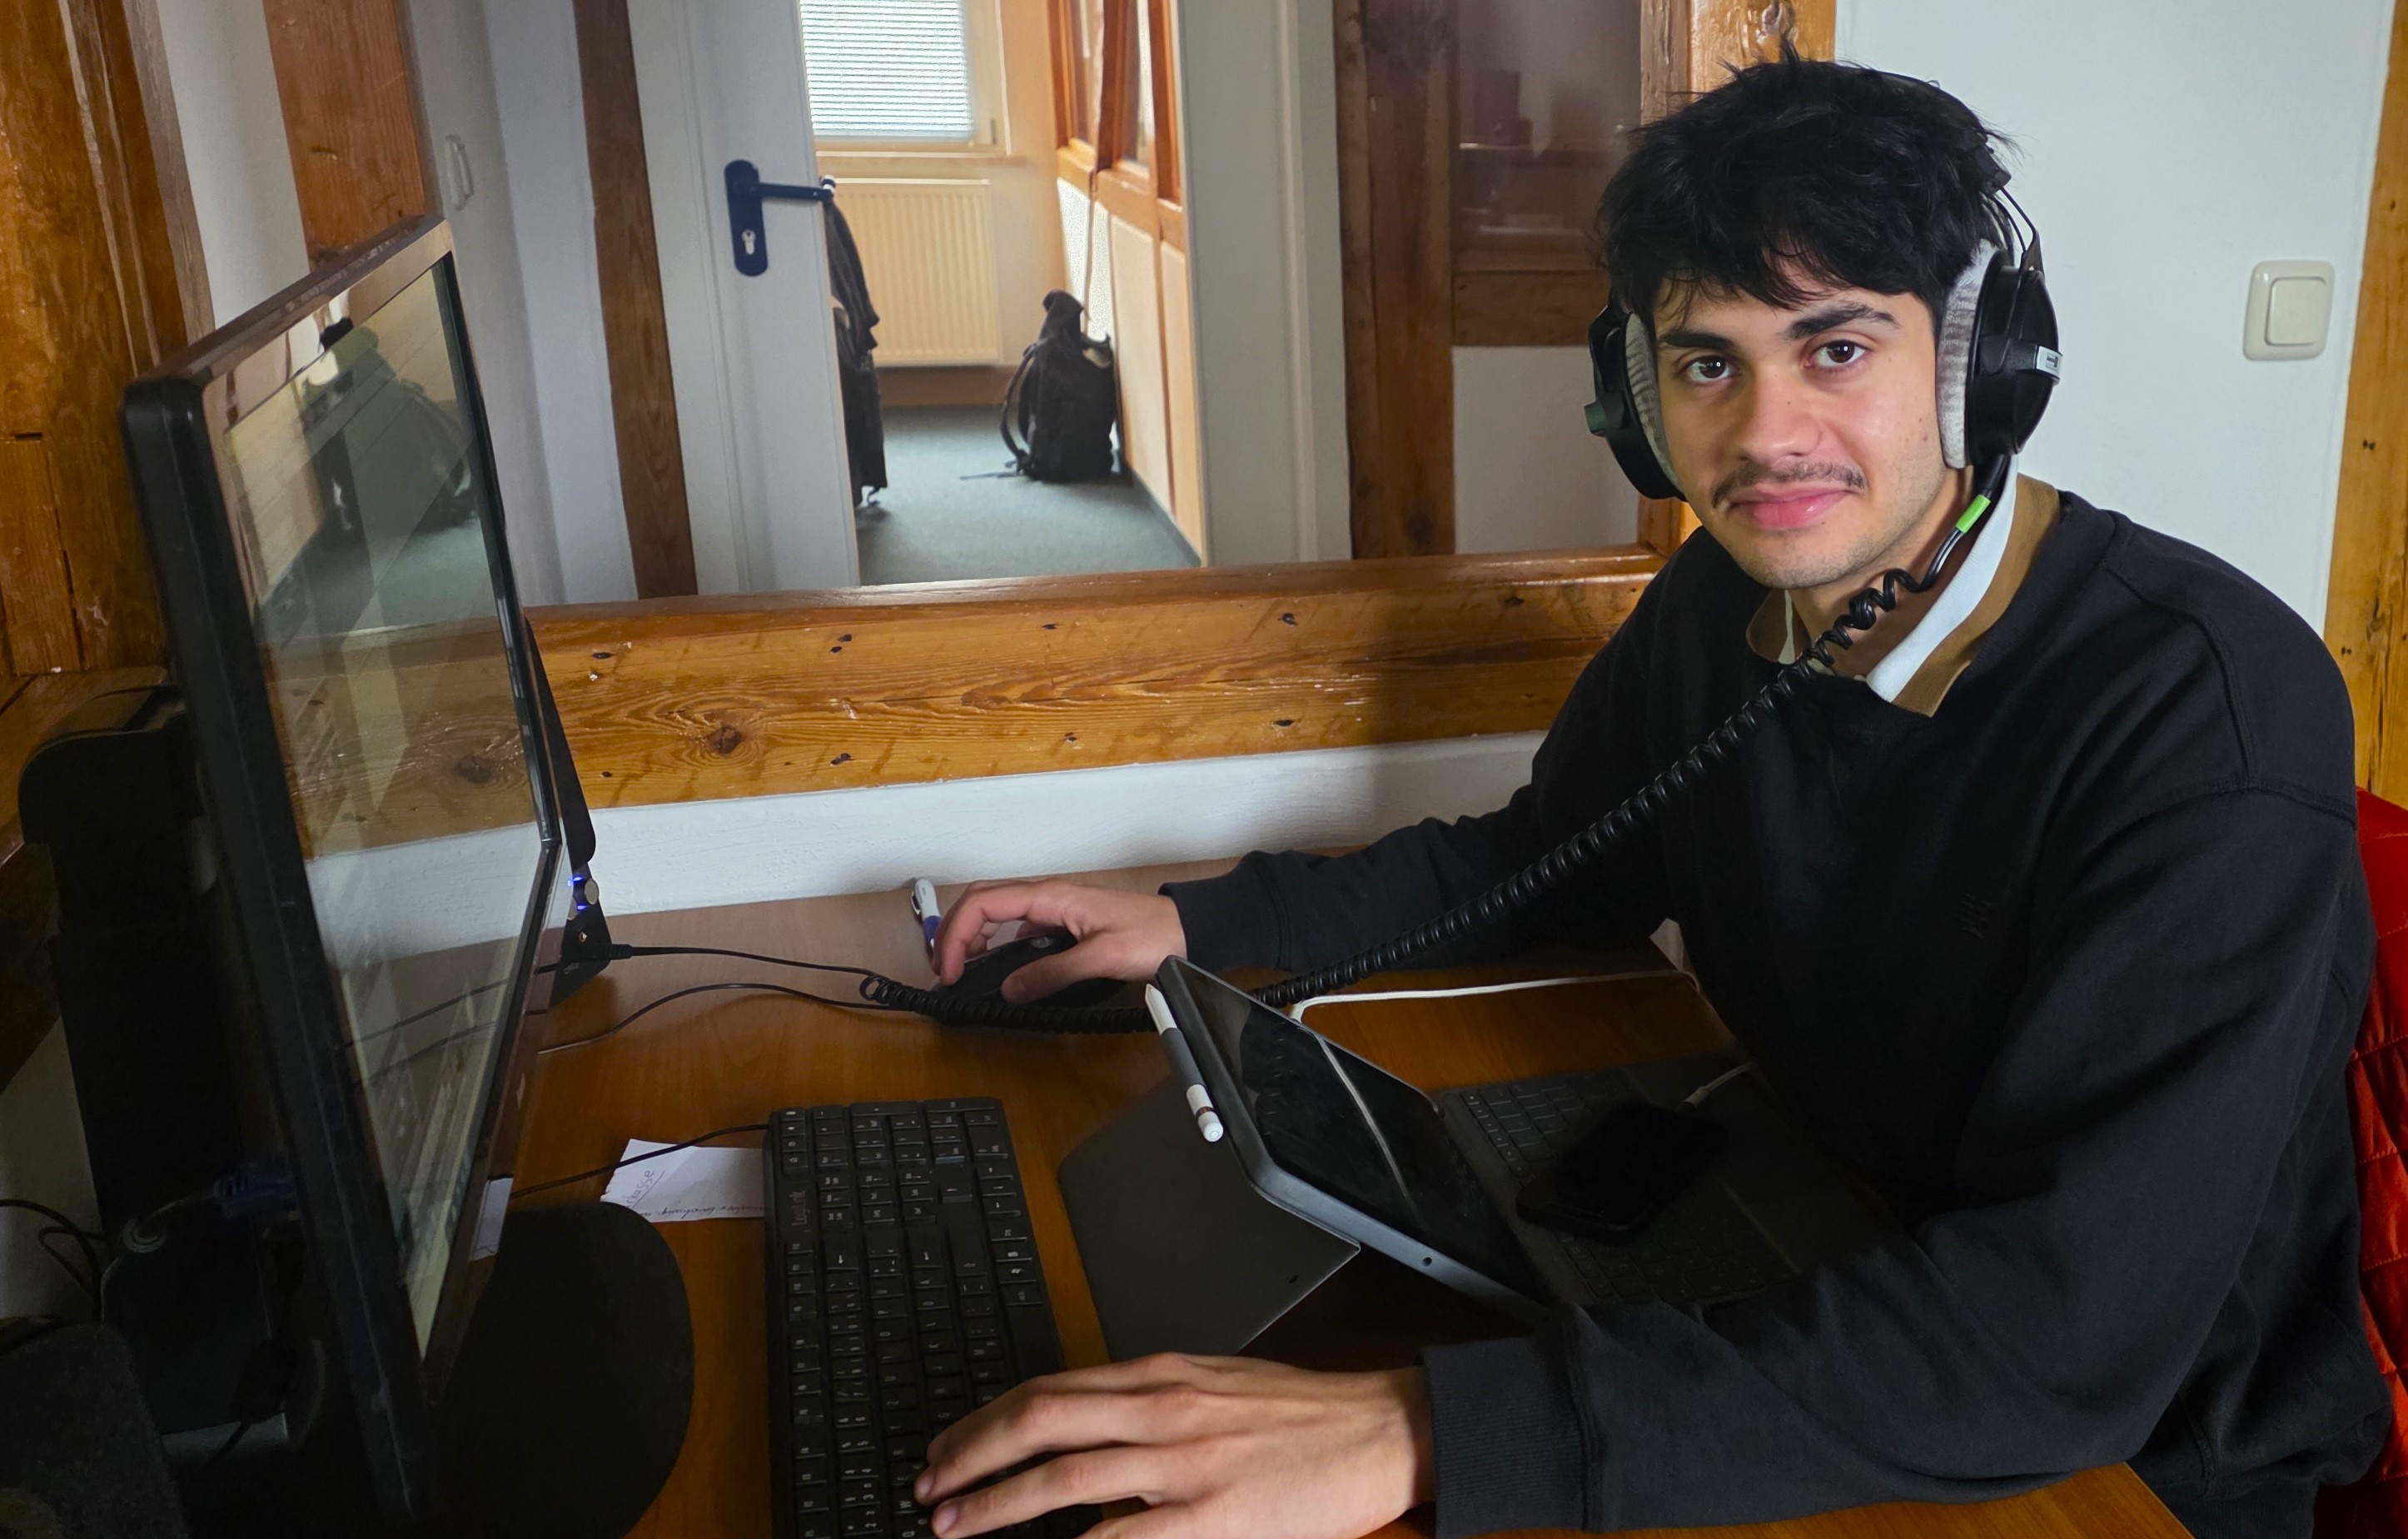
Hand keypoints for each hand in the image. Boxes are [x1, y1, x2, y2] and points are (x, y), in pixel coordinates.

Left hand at [914, 1353, 1433, 1537]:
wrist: (1381, 1429)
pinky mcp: (1210, 1517)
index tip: (951, 1445)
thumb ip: (1152, 1401)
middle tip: (929, 1485)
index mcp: (1162, 1374)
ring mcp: (1182, 1464)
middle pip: (1037, 1421)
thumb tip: (1084, 1427)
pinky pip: (1119, 1538)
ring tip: (953, 1524)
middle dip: (970, 1455)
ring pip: (1062, 1476)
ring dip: (995, 1503)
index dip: (986, 1418)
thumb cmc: (1305, 1414)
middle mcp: (1161, 1409)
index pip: (1049, 1388)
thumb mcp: (1217, 1384)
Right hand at [931, 880, 1186, 1002]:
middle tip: (942, 970)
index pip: (983, 904)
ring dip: (970, 936)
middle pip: (981, 901)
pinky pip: (1016, 925)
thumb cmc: (1152, 936)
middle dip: (953, 932)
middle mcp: (1046, 895)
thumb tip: (1009, 989)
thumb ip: (1054, 972)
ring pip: (995, 911)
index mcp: (1050, 896)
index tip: (950, 971)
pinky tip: (994, 967)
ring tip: (958, 969)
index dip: (957, 936)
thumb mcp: (1102, 957)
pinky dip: (993, 942)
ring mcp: (1053, 907)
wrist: (1186, 929)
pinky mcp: (1061, 921)